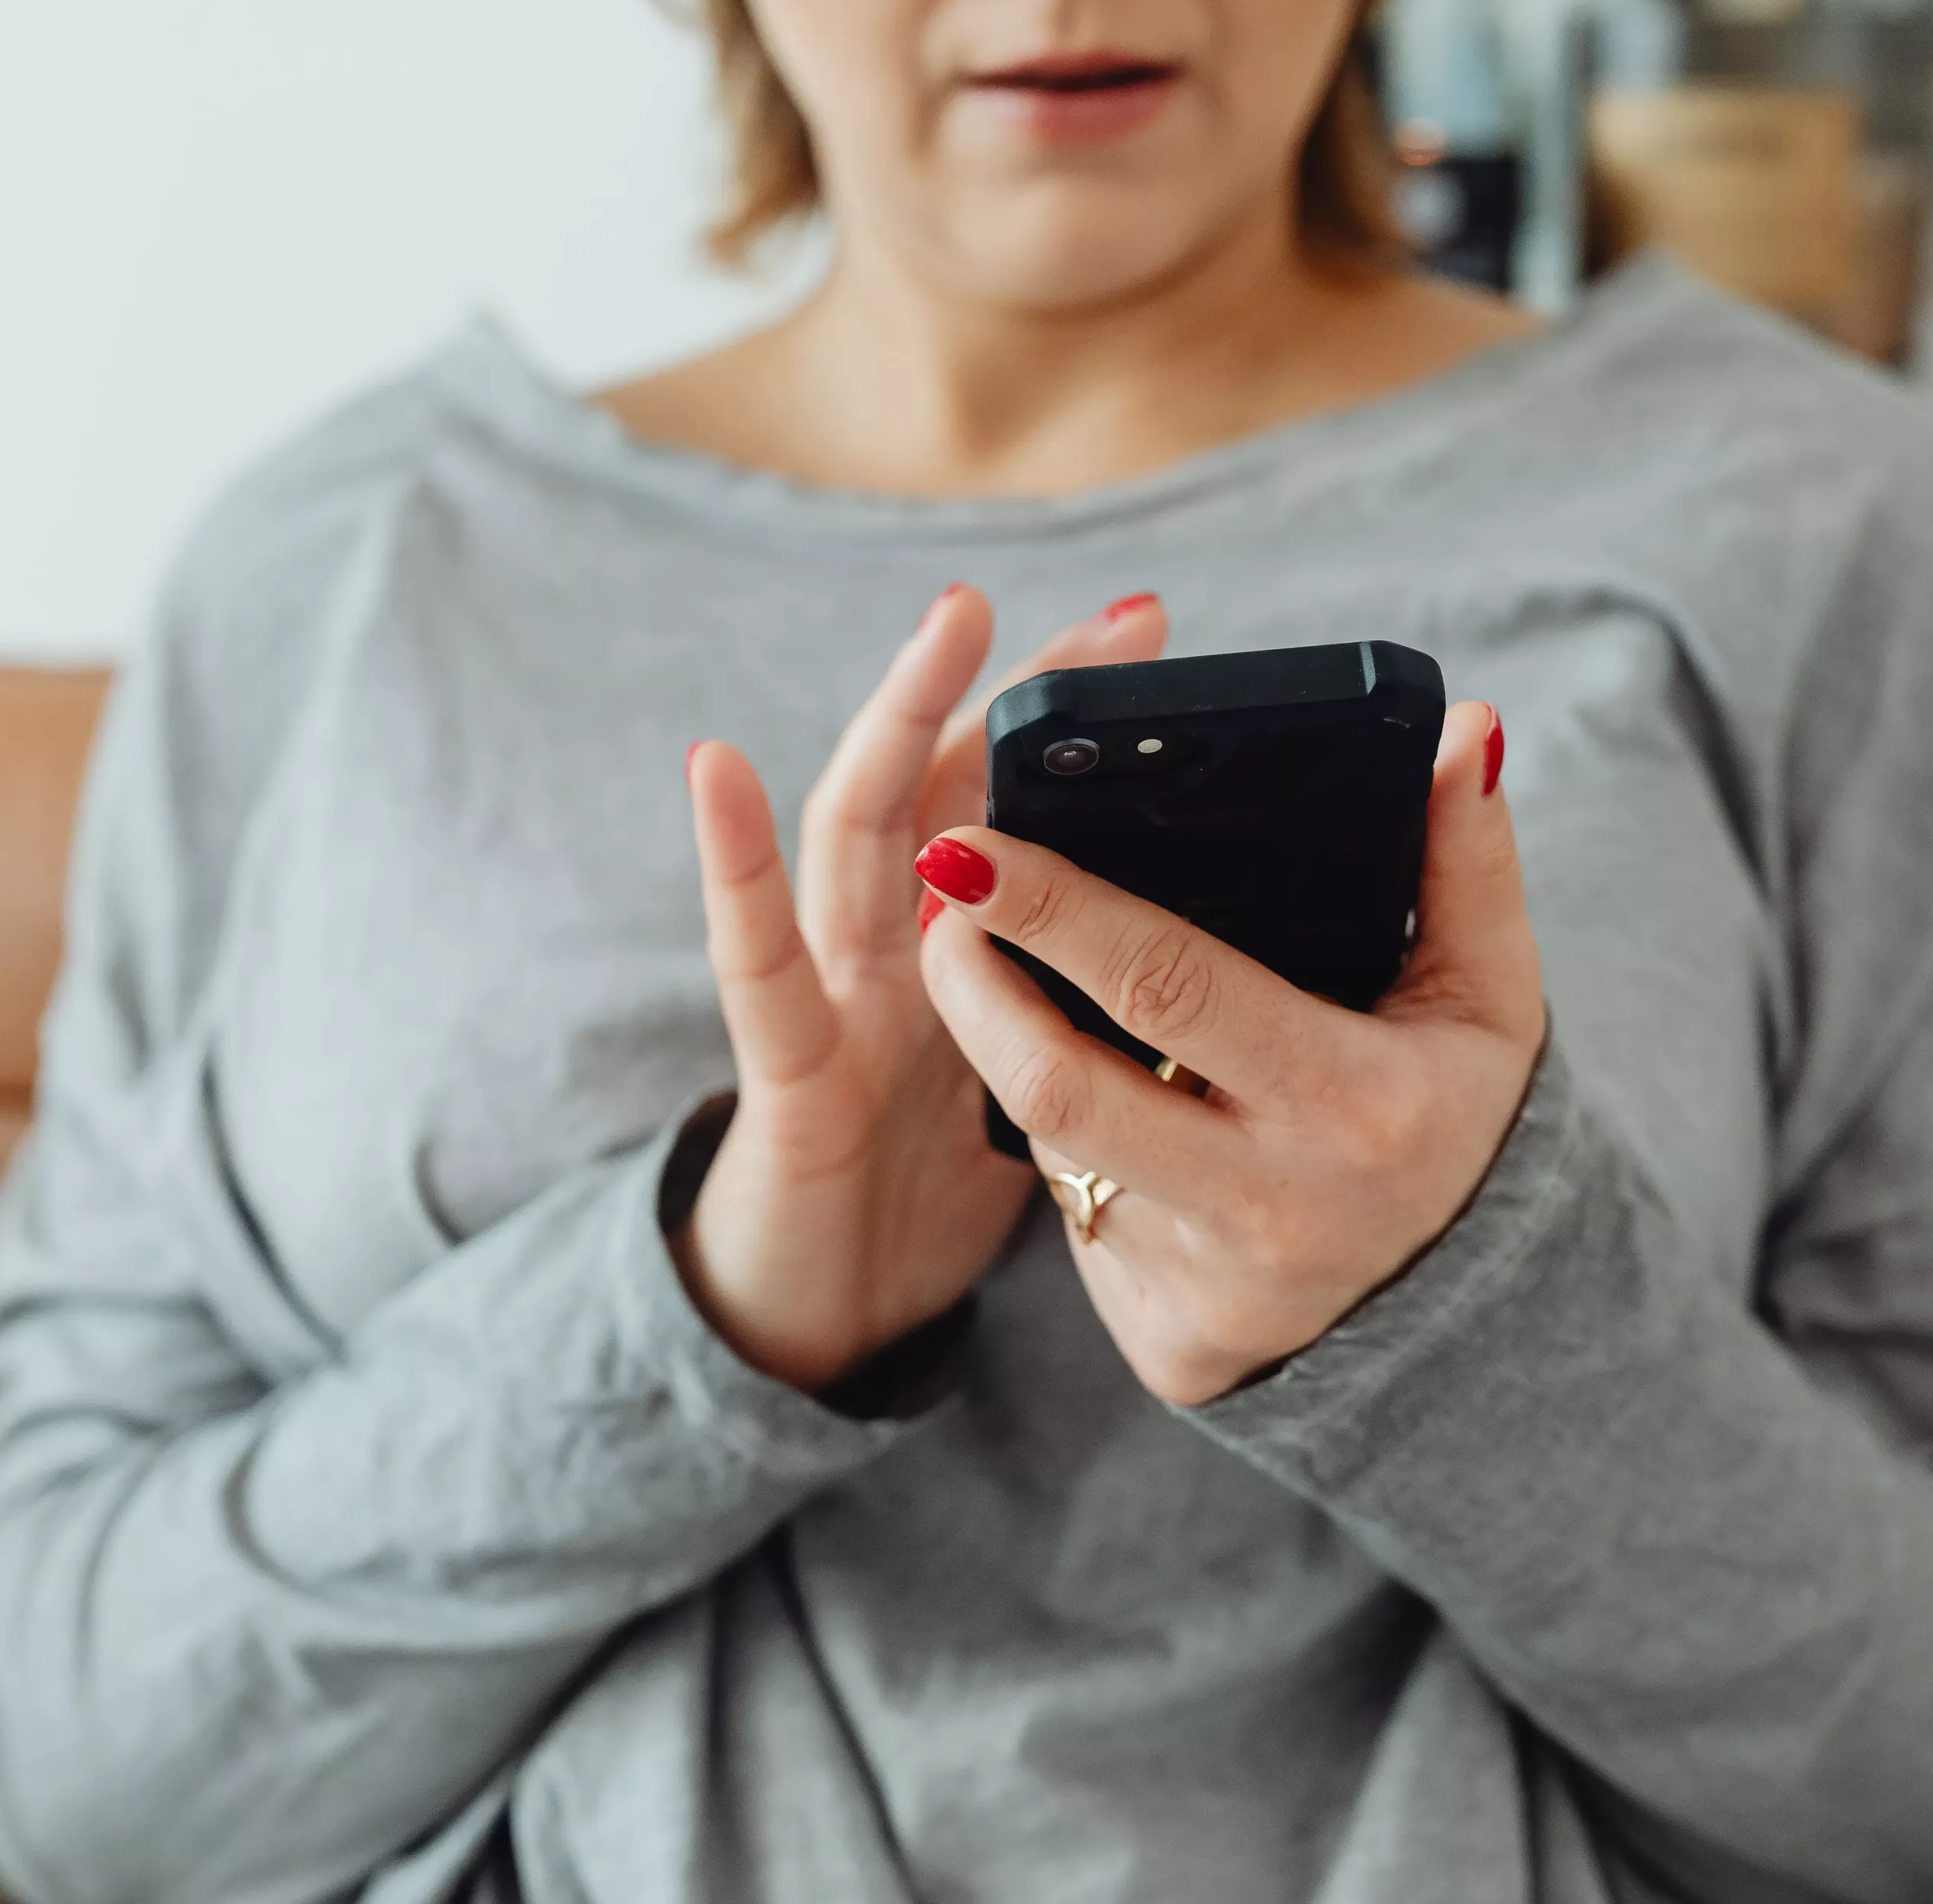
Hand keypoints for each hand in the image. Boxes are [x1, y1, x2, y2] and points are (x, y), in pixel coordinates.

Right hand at [678, 585, 1168, 1392]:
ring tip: (953, 621)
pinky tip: (717, 767)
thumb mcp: (1037, 1078)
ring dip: (900, 718)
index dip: (1073, 723)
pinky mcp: (783, 1071)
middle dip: (1027, 691)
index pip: (1022, 801)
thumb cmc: (924, 1196)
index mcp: (963, 945)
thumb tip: (1215, 950)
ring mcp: (831, 993)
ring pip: (860, 830)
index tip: (1161, 637)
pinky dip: (731, 861)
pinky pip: (756, 961)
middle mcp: (892, 943)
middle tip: (1134, 613)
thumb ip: (1087, 999)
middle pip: (955, 787)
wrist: (816, 1320)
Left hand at [912, 702, 1543, 1405]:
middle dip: (970, 980)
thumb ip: (1470, 862)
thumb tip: (1466, 731)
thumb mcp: (1491, 999)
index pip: (1165, 985)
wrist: (1473, 1329)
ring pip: (1056, 1152)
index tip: (969, 840)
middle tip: (940, 896)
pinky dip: (1073, 1149)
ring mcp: (1206, 1284)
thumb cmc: (1461, 1125)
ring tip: (1005, 975)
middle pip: (1057, 1085)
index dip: (1053, 911)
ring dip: (1013, 1052)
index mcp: (1349, 1102)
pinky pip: (1080, 1221)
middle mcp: (1269, 1205)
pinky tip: (1100, 1098)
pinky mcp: (1164, 1339)